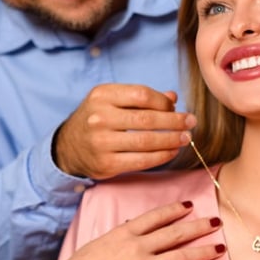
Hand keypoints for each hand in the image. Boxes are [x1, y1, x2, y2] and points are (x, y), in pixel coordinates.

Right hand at [41, 200, 223, 259]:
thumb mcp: (97, 243)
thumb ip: (117, 234)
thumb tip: (128, 223)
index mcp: (124, 232)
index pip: (156, 216)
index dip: (175, 210)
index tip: (190, 205)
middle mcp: (137, 246)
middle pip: (175, 233)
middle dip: (198, 226)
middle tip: (217, 221)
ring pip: (180, 257)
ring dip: (203, 252)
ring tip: (220, 248)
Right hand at [54, 84, 196, 178]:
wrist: (68, 147)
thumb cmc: (97, 119)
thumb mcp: (111, 100)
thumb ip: (140, 97)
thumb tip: (173, 97)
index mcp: (102, 95)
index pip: (142, 95)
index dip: (164, 102)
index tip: (177, 108)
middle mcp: (99, 118)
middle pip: (147, 119)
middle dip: (175, 122)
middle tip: (191, 122)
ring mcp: (101, 142)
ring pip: (146, 142)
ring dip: (172, 140)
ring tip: (186, 138)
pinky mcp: (106, 164)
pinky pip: (141, 161)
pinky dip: (161, 156)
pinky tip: (172, 151)